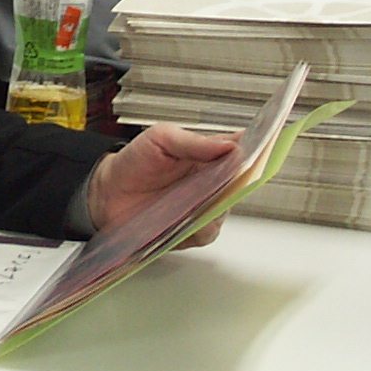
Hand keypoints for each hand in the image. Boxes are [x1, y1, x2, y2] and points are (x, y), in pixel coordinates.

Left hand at [82, 125, 241, 247]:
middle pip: (242, 183)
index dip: (257, 151)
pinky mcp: (192, 230)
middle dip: (241, 180)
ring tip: (199, 197)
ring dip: (217, 204)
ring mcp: (204, 207)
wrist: (108, 192)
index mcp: (209, 155)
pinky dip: (201, 226)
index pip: (243, 151)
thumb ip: (194, 142)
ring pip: (227, 209)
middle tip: (231, 175)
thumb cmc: (134, 162)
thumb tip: (229, 146)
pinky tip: (188, 217)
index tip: (263, 150)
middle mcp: (213, 182)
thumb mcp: (162, 138)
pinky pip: (208, 231)